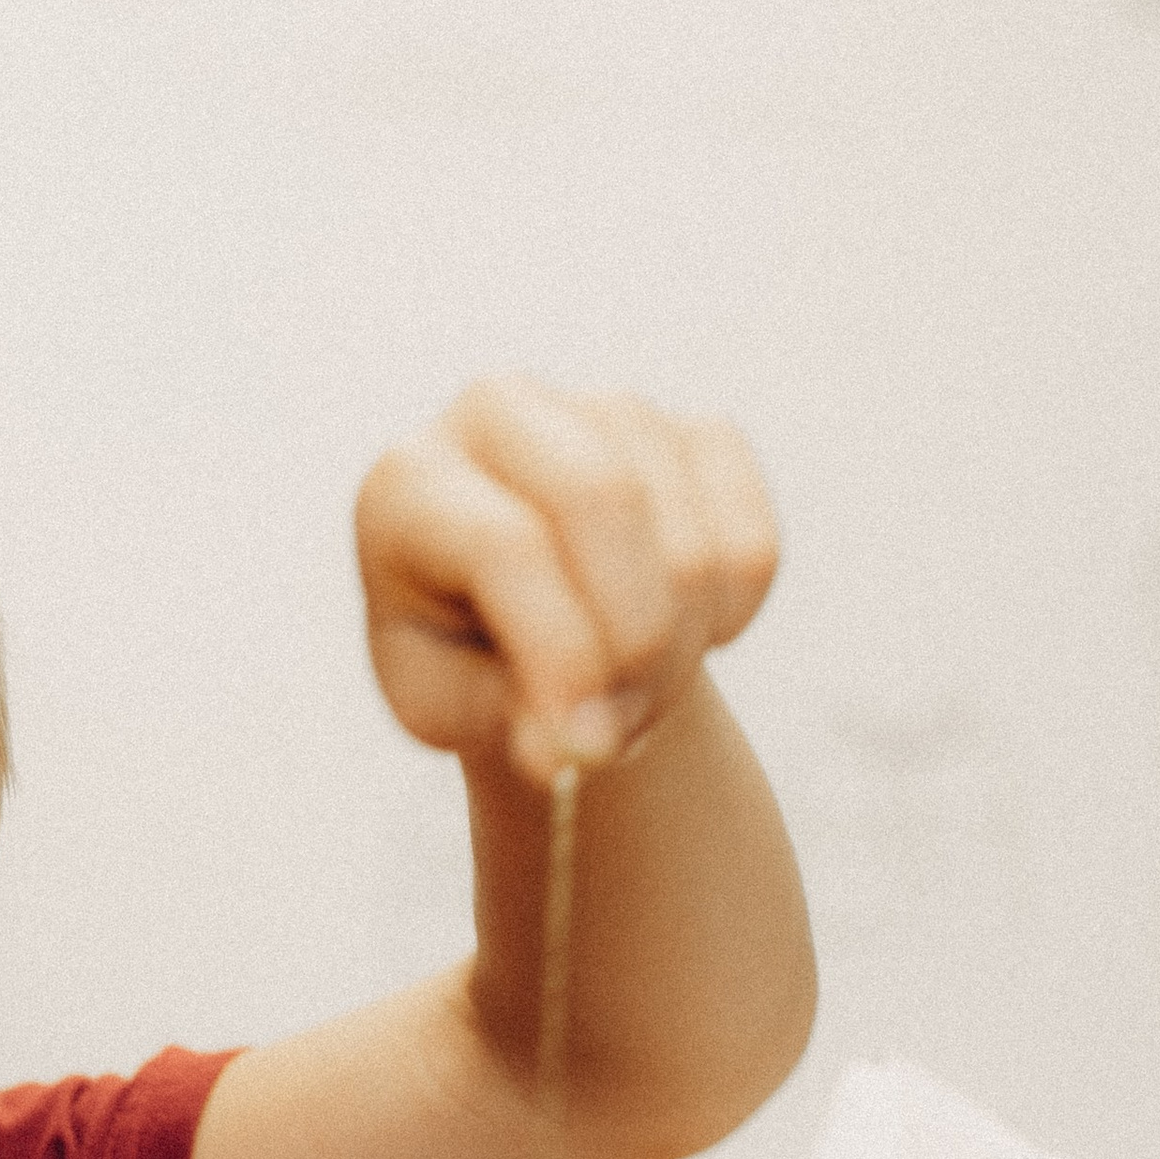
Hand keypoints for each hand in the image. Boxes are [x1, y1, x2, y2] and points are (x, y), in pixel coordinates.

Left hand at [354, 380, 779, 789]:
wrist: (522, 623)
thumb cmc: (462, 662)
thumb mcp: (446, 706)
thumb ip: (499, 720)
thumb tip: (572, 747)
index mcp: (410, 479)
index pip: (505, 544)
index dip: (557, 652)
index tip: (581, 747)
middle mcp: (503, 413)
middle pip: (605, 499)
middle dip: (634, 642)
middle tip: (621, 734)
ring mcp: (609, 410)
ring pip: (689, 540)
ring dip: (677, 659)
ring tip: (629, 706)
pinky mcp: (696, 435)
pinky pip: (749, 543)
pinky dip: (727, 622)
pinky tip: (675, 641)